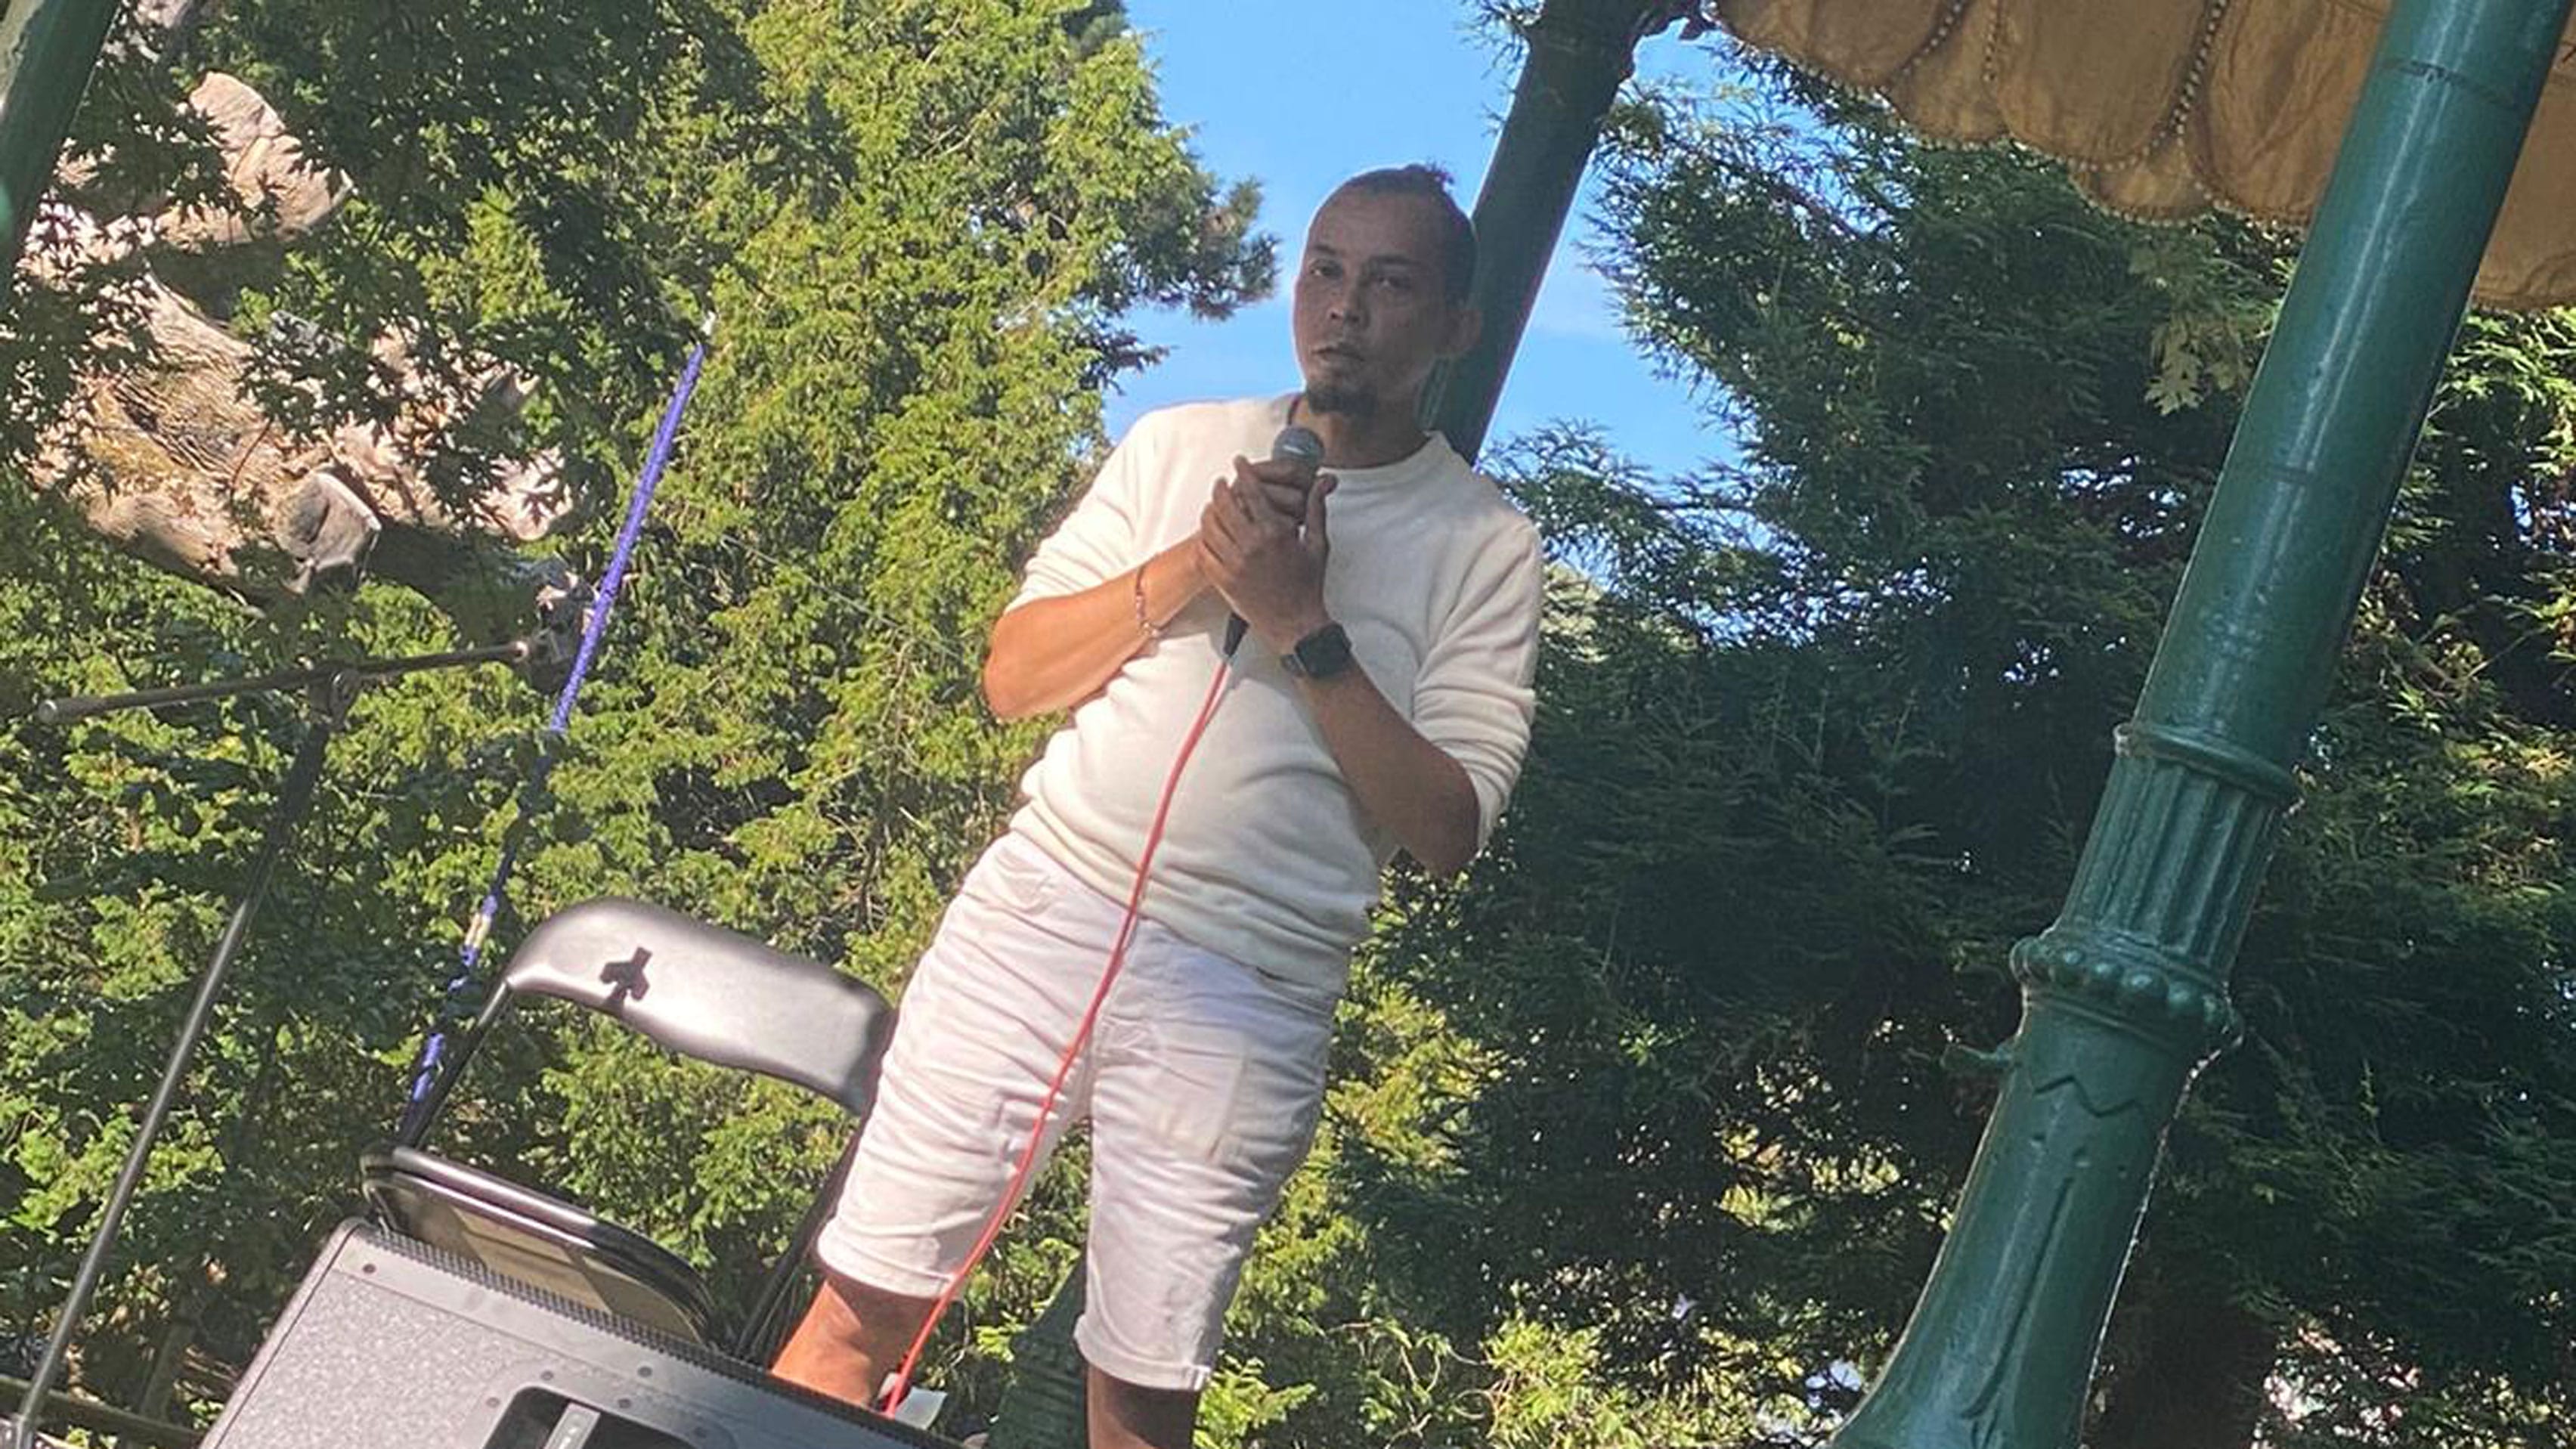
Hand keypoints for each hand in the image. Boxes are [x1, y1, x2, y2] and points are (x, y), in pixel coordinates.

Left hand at [1197, 455, 1335, 651]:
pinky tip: (1207, 534)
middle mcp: (1251, 546)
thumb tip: (1324, 482)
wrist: (1296, 624)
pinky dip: (1203, 540)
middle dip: (1220, 489)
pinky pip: (1204, 553)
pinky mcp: (1223, 581)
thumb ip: (1316, 509)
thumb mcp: (1318, 544)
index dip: (1244, 473)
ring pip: (1209, 527)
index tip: (1239, 463)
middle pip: (1224, 505)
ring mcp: (1234, 564)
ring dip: (1208, 512)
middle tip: (1222, 483)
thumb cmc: (1308, 586)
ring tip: (1212, 506)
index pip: (1252, 492)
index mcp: (1274, 533)